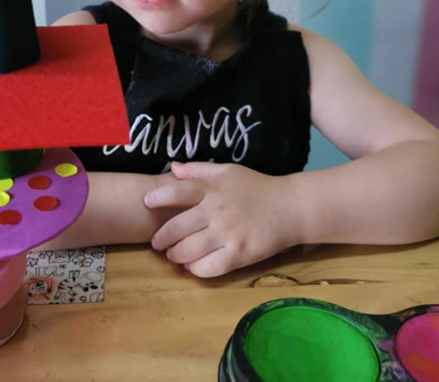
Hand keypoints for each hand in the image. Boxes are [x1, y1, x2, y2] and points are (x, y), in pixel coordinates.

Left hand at [144, 162, 301, 277]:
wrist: (291, 208)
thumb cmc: (258, 188)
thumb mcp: (230, 171)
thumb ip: (200, 170)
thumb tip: (173, 168)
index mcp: (213, 189)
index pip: (177, 192)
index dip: (158, 198)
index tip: (148, 204)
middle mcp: (218, 211)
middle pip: (176, 228)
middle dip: (162, 239)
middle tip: (159, 243)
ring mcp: (228, 234)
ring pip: (187, 251)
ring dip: (175, 255)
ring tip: (175, 255)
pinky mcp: (239, 254)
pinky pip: (208, 268)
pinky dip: (195, 269)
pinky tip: (194, 265)